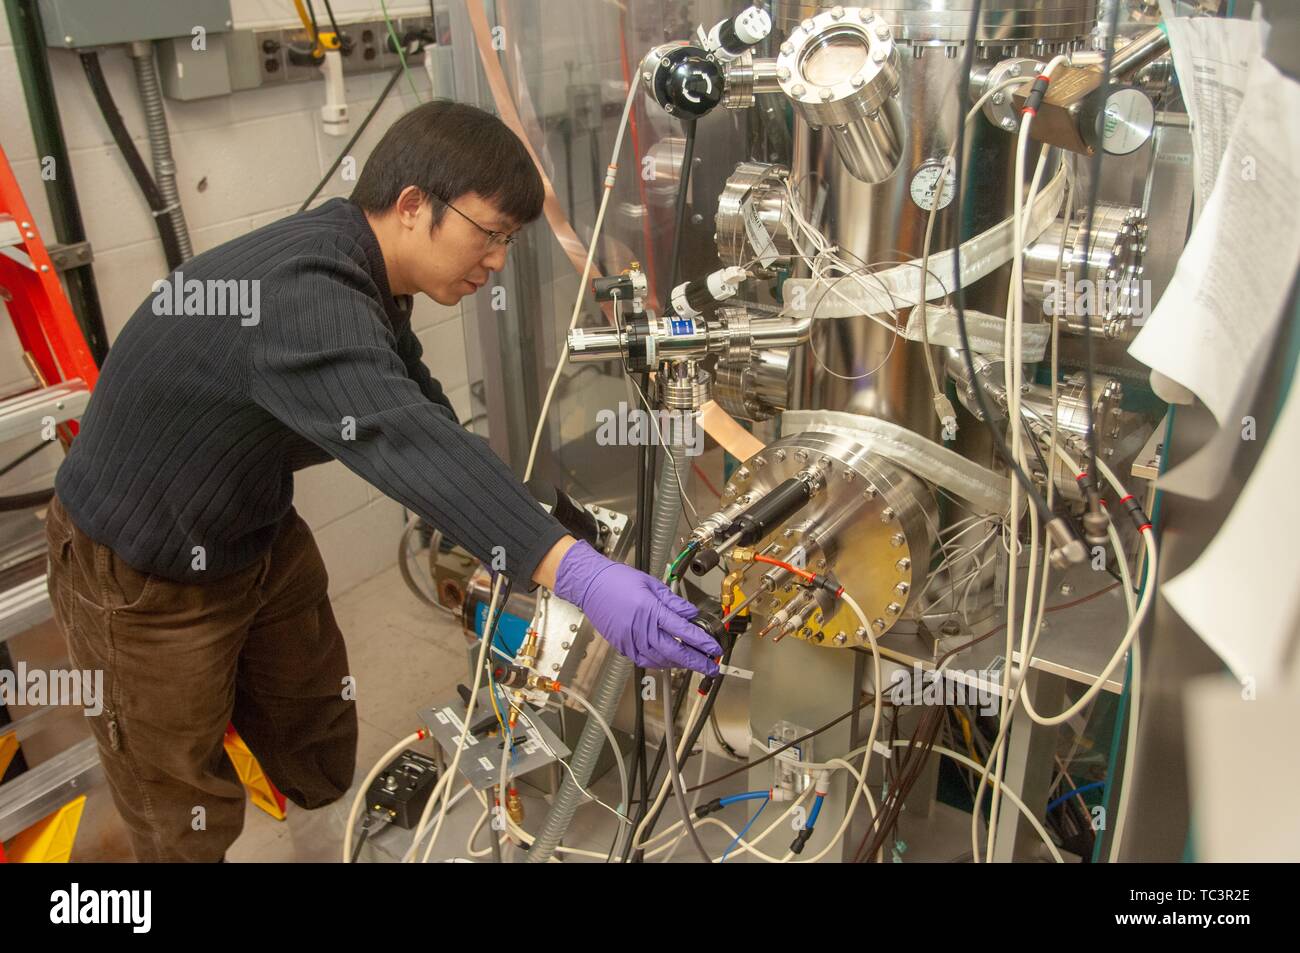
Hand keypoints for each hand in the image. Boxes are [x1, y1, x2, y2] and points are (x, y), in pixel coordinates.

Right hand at [552, 540, 720, 675]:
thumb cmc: (618, 580)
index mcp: (650, 609)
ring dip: (678, 664)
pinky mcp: (621, 645)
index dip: (701, 642)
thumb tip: (691, 614)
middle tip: (709, 666)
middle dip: (695, 661)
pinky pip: (644, 660)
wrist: (590, 585)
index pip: (683, 631)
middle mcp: (640, 628)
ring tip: (692, 662)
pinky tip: (668, 660)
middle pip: (674, 652)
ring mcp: (629, 639)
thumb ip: (673, 602)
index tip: (714, 649)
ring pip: (659, 660)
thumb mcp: (652, 584)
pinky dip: (659, 663)